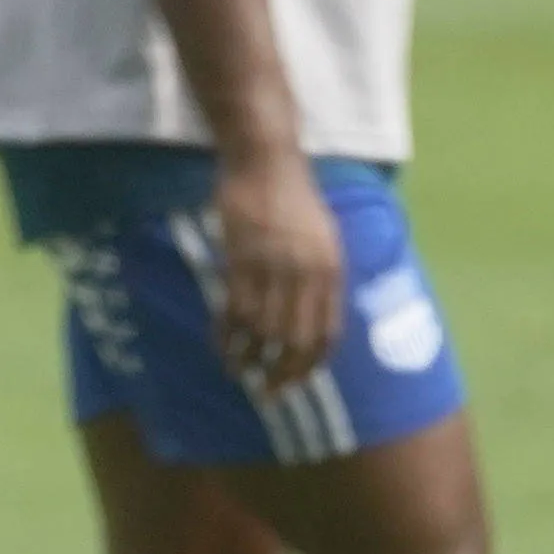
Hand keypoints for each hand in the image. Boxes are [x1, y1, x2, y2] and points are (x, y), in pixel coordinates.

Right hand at [206, 147, 343, 398]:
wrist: (266, 159)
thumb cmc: (295, 197)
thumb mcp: (325, 237)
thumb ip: (323, 276)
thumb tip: (317, 318)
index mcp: (332, 271)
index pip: (327, 333)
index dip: (311, 365)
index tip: (297, 382)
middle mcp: (307, 274)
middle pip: (296, 340)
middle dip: (282, 374)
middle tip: (268, 393)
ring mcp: (273, 267)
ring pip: (263, 330)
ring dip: (250, 359)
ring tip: (239, 374)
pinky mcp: (241, 258)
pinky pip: (234, 309)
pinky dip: (227, 334)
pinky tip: (221, 347)